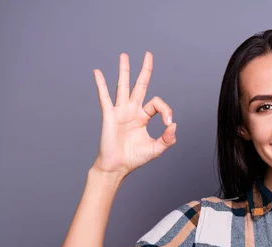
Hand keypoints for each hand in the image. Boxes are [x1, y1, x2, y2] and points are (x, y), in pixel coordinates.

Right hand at [92, 51, 176, 176]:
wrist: (117, 167)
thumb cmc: (134, 158)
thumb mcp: (157, 149)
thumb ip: (168, 138)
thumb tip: (174, 125)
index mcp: (143, 117)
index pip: (157, 104)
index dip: (166, 110)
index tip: (169, 123)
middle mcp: (132, 110)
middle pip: (139, 85)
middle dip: (144, 70)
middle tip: (148, 54)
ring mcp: (120, 111)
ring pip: (123, 86)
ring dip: (124, 71)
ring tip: (124, 55)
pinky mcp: (109, 115)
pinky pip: (105, 97)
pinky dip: (101, 84)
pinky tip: (97, 72)